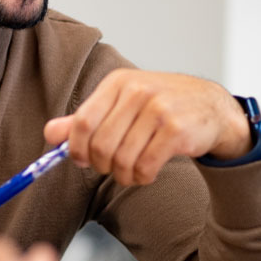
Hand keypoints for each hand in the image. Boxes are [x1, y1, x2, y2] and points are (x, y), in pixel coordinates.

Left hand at [43, 69, 250, 185]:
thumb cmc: (161, 106)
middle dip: (102, 166)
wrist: (210, 106)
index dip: (76, 148)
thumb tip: (50, 134)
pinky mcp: (177, 130)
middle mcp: (137, 92)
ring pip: (122, 160)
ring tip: (132, 172)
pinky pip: (145, 166)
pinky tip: (147, 172)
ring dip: (124, 175)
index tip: (82, 160)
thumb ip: (84, 119)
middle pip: (100, 145)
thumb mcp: (120, 104)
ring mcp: (159, 109)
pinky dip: (142, 177)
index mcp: (117, 84)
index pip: (82, 122)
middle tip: (112, 168)